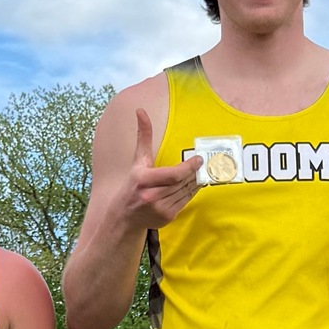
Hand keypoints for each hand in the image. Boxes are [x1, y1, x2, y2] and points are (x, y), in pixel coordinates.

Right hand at [118, 108, 202, 232]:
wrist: (126, 216)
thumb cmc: (133, 184)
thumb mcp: (138, 160)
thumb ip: (143, 136)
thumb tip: (141, 111)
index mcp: (144, 180)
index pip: (174, 175)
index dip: (189, 167)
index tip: (199, 159)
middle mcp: (152, 196)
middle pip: (182, 182)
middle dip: (194, 172)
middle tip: (202, 164)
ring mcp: (161, 209)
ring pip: (186, 192)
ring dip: (195, 181)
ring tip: (200, 172)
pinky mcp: (168, 217)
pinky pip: (185, 201)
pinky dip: (191, 192)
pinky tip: (193, 184)